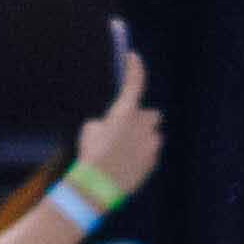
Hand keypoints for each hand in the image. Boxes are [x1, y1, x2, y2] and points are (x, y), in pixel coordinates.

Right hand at [74, 43, 162, 198]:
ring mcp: (151, 143)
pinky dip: (141, 156)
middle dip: (141, 119)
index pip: (135, 82)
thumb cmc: (91, 154)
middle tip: (125, 129)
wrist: (98, 186)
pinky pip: (150, 153)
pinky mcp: (153, 161)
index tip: (133, 57)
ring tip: (122, 153)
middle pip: (150, 115)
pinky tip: (125, 165)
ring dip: (142, 139)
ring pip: (151, 136)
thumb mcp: (90, 130)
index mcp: (125, 112)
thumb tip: (112, 126)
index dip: (135, 68)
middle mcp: (143, 124)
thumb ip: (106, 122)